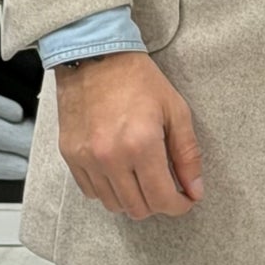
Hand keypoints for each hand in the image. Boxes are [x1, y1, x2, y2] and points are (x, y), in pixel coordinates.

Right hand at [55, 52, 202, 218]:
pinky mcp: (70, 155)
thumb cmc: (138, 80)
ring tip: (143, 180)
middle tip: (166, 188)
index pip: (162, 199)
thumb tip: (195, 190)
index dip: (179, 206)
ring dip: (133, 200)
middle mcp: (110, 157)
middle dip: (158, 204)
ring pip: (113, 205)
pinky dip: (109, 191)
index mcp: (141, 144)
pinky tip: (120, 174)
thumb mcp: (175, 110)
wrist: (94, 56)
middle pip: (137, 208)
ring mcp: (86, 158)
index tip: (186, 199)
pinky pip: (91, 192)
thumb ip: (187, 154)